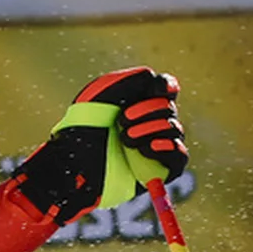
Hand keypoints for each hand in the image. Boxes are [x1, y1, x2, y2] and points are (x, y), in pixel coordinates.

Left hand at [11, 67, 187, 221]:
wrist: (73, 164)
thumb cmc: (82, 128)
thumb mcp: (102, 93)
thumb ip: (132, 80)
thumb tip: (158, 82)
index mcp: (137, 103)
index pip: (166, 88)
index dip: (165, 86)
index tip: (156, 88)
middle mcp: (149, 124)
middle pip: (169, 108)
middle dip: (149, 109)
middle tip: (122, 120)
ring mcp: (154, 148)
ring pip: (174, 130)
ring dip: (152, 128)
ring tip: (126, 138)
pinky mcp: (157, 172)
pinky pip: (179, 157)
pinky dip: (170, 148)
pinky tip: (149, 147)